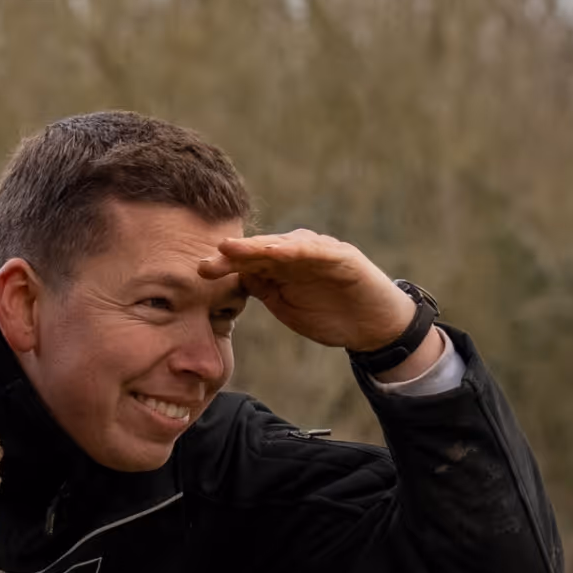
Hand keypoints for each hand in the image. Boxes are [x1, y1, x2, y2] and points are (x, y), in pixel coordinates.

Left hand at [207, 230, 423, 352]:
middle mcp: (295, 253)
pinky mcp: (340, 256)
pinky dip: (295, 250)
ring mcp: (317, 252)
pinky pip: (315, 251)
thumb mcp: (288, 308)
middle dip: (232, 255)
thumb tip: (233, 281)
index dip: (223, 265)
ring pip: (282, 246)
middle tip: (207, 261)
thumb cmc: (330, 316)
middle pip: (259, 251)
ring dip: (256, 248)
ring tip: (232, 249)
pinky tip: (276, 252)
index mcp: (280, 267)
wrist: (373, 325)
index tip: (199, 271)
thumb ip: (264, 292)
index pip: (247, 263)